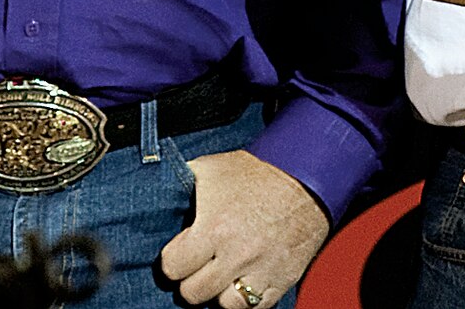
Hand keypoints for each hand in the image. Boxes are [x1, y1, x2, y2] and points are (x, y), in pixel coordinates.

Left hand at [159, 150, 330, 307]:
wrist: (308, 176)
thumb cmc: (257, 172)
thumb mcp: (213, 168)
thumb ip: (181, 183)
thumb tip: (156, 193)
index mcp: (214, 228)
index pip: (173, 268)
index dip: (175, 259)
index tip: (183, 250)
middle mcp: (237, 255)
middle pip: (194, 293)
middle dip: (193, 278)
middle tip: (201, 264)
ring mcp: (262, 270)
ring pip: (224, 306)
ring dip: (220, 292)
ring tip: (223, 274)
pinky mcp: (283, 278)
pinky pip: (256, 307)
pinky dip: (248, 298)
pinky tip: (245, 279)